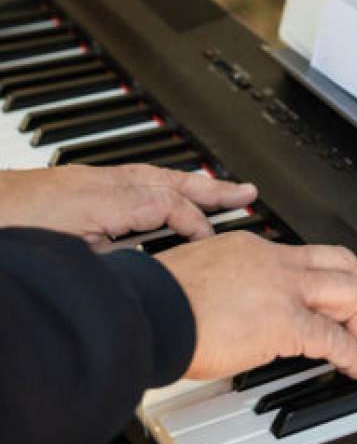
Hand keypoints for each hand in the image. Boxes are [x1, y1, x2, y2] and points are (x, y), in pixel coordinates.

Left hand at [0, 164, 256, 249]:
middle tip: (247, 192)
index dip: (197, 226)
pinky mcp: (71, 185)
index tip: (212, 244)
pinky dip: (158, 183)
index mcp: (105, 200)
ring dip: (188, 182)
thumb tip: (156, 269)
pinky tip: (163, 192)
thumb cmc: (10, 236)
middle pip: (170, 179)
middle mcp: (100, 183)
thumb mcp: (69, 261)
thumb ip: (117, 262)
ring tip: (217, 186)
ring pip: (152, 174)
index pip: (170, 206)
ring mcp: (85, 181)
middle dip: (212, 188)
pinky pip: (132, 177)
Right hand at [157, 231, 356, 380]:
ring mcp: (284, 290)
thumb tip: (240, 308)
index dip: (334, 274)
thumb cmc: (159, 301)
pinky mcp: (285, 322)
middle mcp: (276, 262)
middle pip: (344, 264)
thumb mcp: (203, 276)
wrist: (148, 310)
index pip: (309, 254)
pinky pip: (334, 338)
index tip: (339, 292)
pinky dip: (353, 354)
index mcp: (254, 248)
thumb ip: (230, 285)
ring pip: (349, 292)